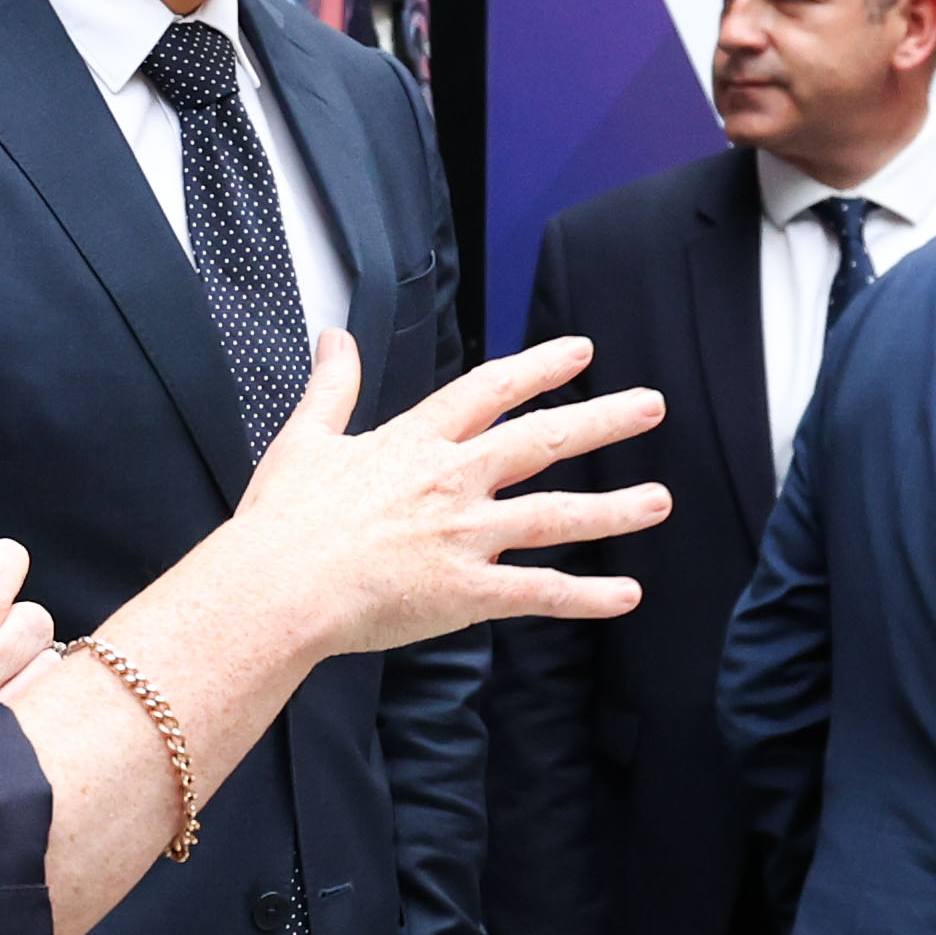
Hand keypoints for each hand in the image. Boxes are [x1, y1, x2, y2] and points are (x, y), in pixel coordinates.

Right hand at [221, 334, 668, 660]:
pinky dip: (586, 597)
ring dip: (614, 509)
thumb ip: (330, 387)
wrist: (276, 587)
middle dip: (602, 419)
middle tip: (652, 405)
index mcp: (414, 443)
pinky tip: (626, 596)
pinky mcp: (466, 593)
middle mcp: (452, 481)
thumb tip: (333, 337)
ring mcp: (465, 536)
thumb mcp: (304, 439)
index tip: (581, 350)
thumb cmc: (281, 521)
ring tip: (659, 501)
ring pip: (556, 515)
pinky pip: (540, 593)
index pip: (491, 391)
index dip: (539, 367)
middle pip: (543, 440)